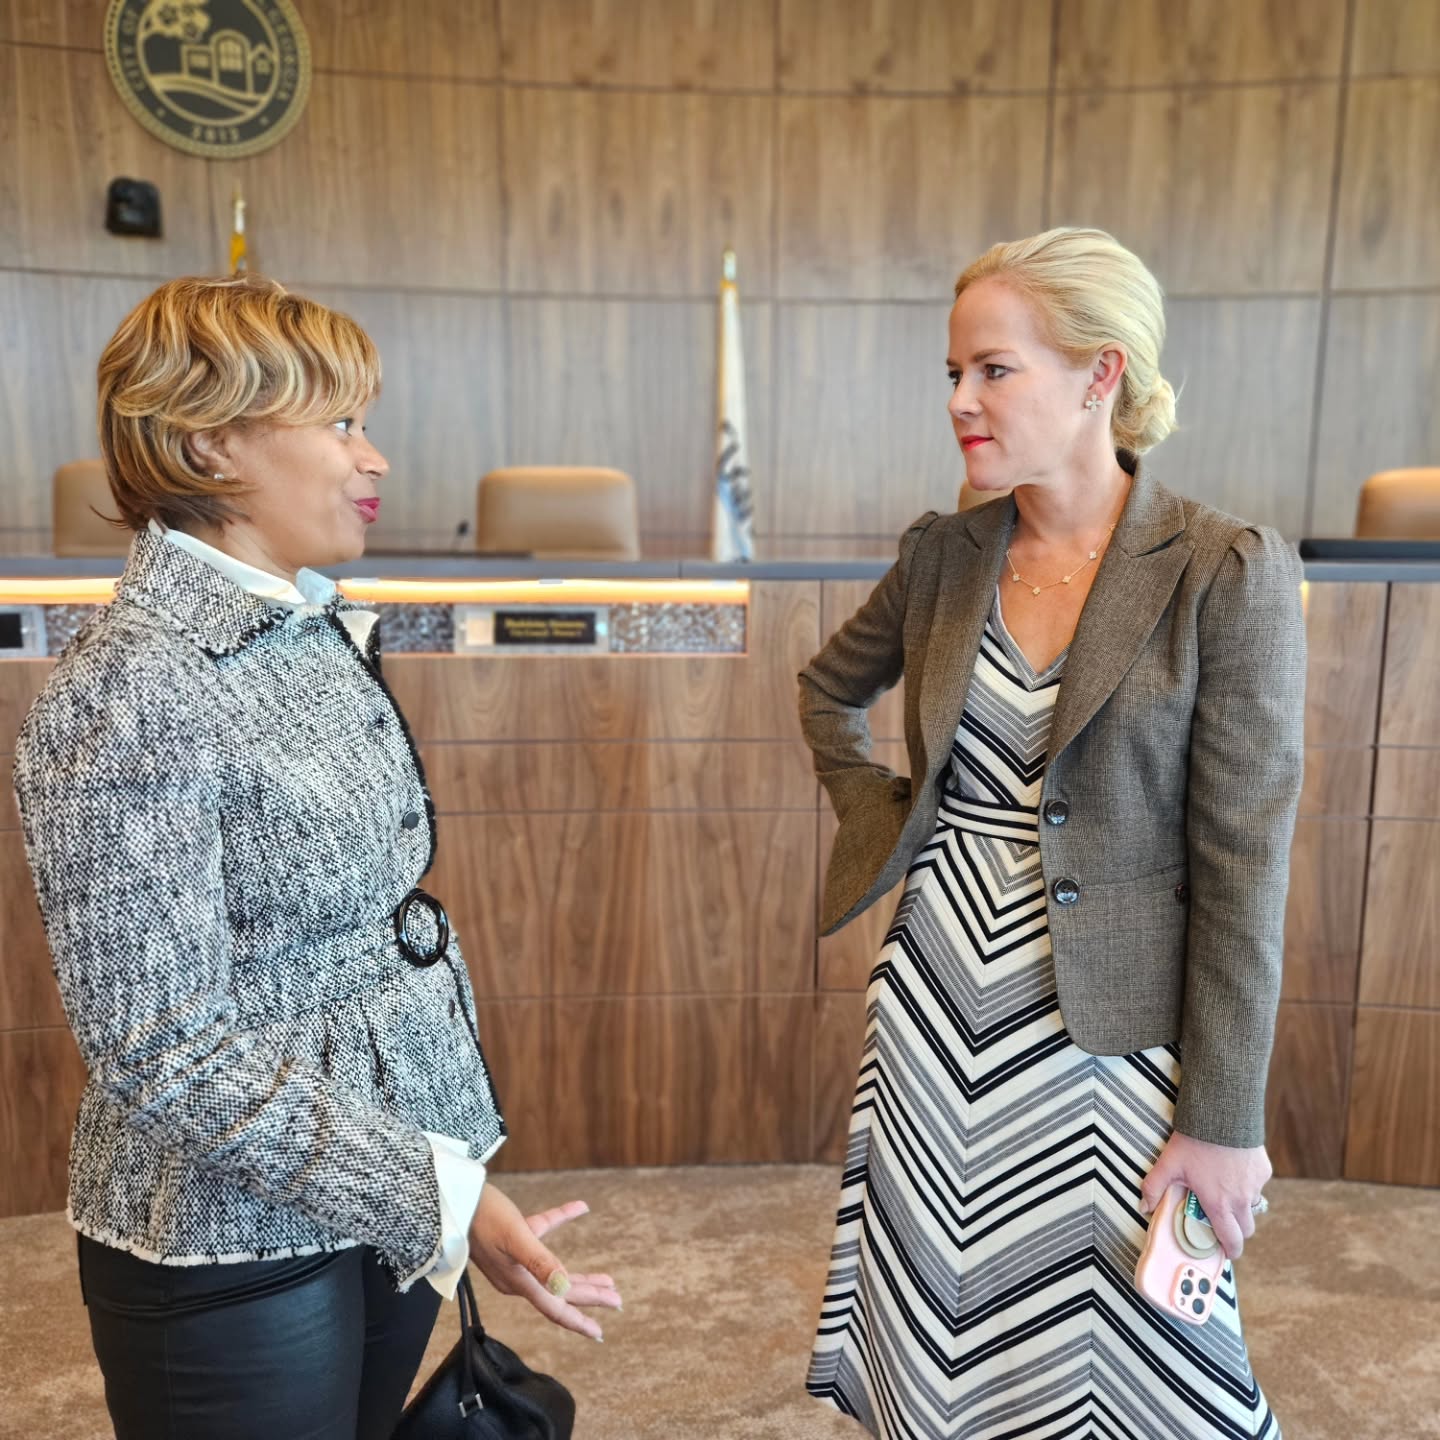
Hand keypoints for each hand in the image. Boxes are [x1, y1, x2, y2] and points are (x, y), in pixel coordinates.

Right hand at [467, 1184, 621, 1340]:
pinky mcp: (512, 1236)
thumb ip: (540, 1262)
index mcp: (520, 1281)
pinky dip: (562, 1221)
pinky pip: (543, 1232)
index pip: (555, 1307)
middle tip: (617, 1300)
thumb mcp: (516, 1237)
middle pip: (560, 1292)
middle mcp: (518, 1276)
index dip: (579, 1320)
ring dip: (581, 1276)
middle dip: (589, 1297)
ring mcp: (513, 1258)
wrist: (452, 1197)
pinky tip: (580, 1207)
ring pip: (554, 1271)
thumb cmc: (484, 1216)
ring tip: (607, 1279)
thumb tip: (563, 1287)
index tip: (600, 1333)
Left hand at [1139, 1130, 1271, 1259]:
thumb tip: (1144, 1207)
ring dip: (1241, 1205)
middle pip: (1247, 1229)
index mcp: (1220, 1204)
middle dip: (1236, 1231)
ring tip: (1224, 1189)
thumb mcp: (1168, 1164)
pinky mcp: (1264, 1170)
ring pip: (1252, 1205)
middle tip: (1221, 1221)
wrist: (1222, 1115)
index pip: (1232, 1241)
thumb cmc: (1195, 1142)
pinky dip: (1247, 1182)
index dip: (1230, 1251)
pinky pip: (1257, 1184)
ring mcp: (1255, 1185)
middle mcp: (1241, 1199)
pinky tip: (1232, 1167)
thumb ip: (1154, 1187)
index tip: (1225, 1252)